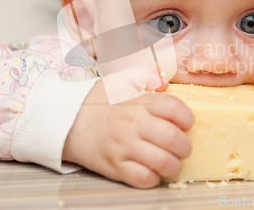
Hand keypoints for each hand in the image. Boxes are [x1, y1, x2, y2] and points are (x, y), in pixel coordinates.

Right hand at [62, 66, 194, 187]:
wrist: (65, 120)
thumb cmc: (97, 101)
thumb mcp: (120, 80)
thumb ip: (145, 76)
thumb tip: (164, 81)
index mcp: (138, 101)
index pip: (175, 108)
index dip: (187, 117)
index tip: (187, 122)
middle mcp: (132, 124)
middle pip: (173, 138)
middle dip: (185, 146)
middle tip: (183, 146)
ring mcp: (123, 147)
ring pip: (163, 162)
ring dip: (174, 164)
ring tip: (173, 161)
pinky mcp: (114, 166)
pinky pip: (143, 178)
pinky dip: (154, 178)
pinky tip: (153, 170)